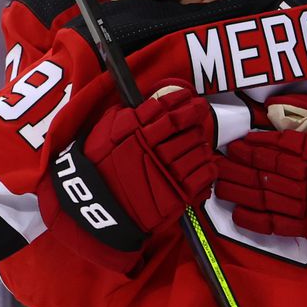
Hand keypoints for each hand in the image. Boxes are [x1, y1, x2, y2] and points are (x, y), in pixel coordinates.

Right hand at [80, 83, 216, 233]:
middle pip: (185, 128)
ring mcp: (166, 175)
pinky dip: (208, 166)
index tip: (188, 97)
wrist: (97, 210)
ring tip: (200, 140)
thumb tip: (144, 104)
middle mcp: (152, 152)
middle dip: (195, 117)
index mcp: (135, 135)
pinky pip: (203, 175)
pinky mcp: (176, 196)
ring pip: (197, 150)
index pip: (166, 111)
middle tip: (200, 112)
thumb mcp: (101, 136)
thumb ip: (122, 117)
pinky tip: (204, 162)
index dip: (182, 101)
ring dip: (201, 142)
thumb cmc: (97, 171)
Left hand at [217, 91, 306, 238]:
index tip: (233, 144)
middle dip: (236, 167)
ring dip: (239, 191)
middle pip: (260, 171)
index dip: (248, 146)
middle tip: (215, 164)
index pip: (270, 146)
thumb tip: (274, 102)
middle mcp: (303, 175)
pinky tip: (238, 215)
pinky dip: (256, 221)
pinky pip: (278, 225)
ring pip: (263, 196)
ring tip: (218, 185)